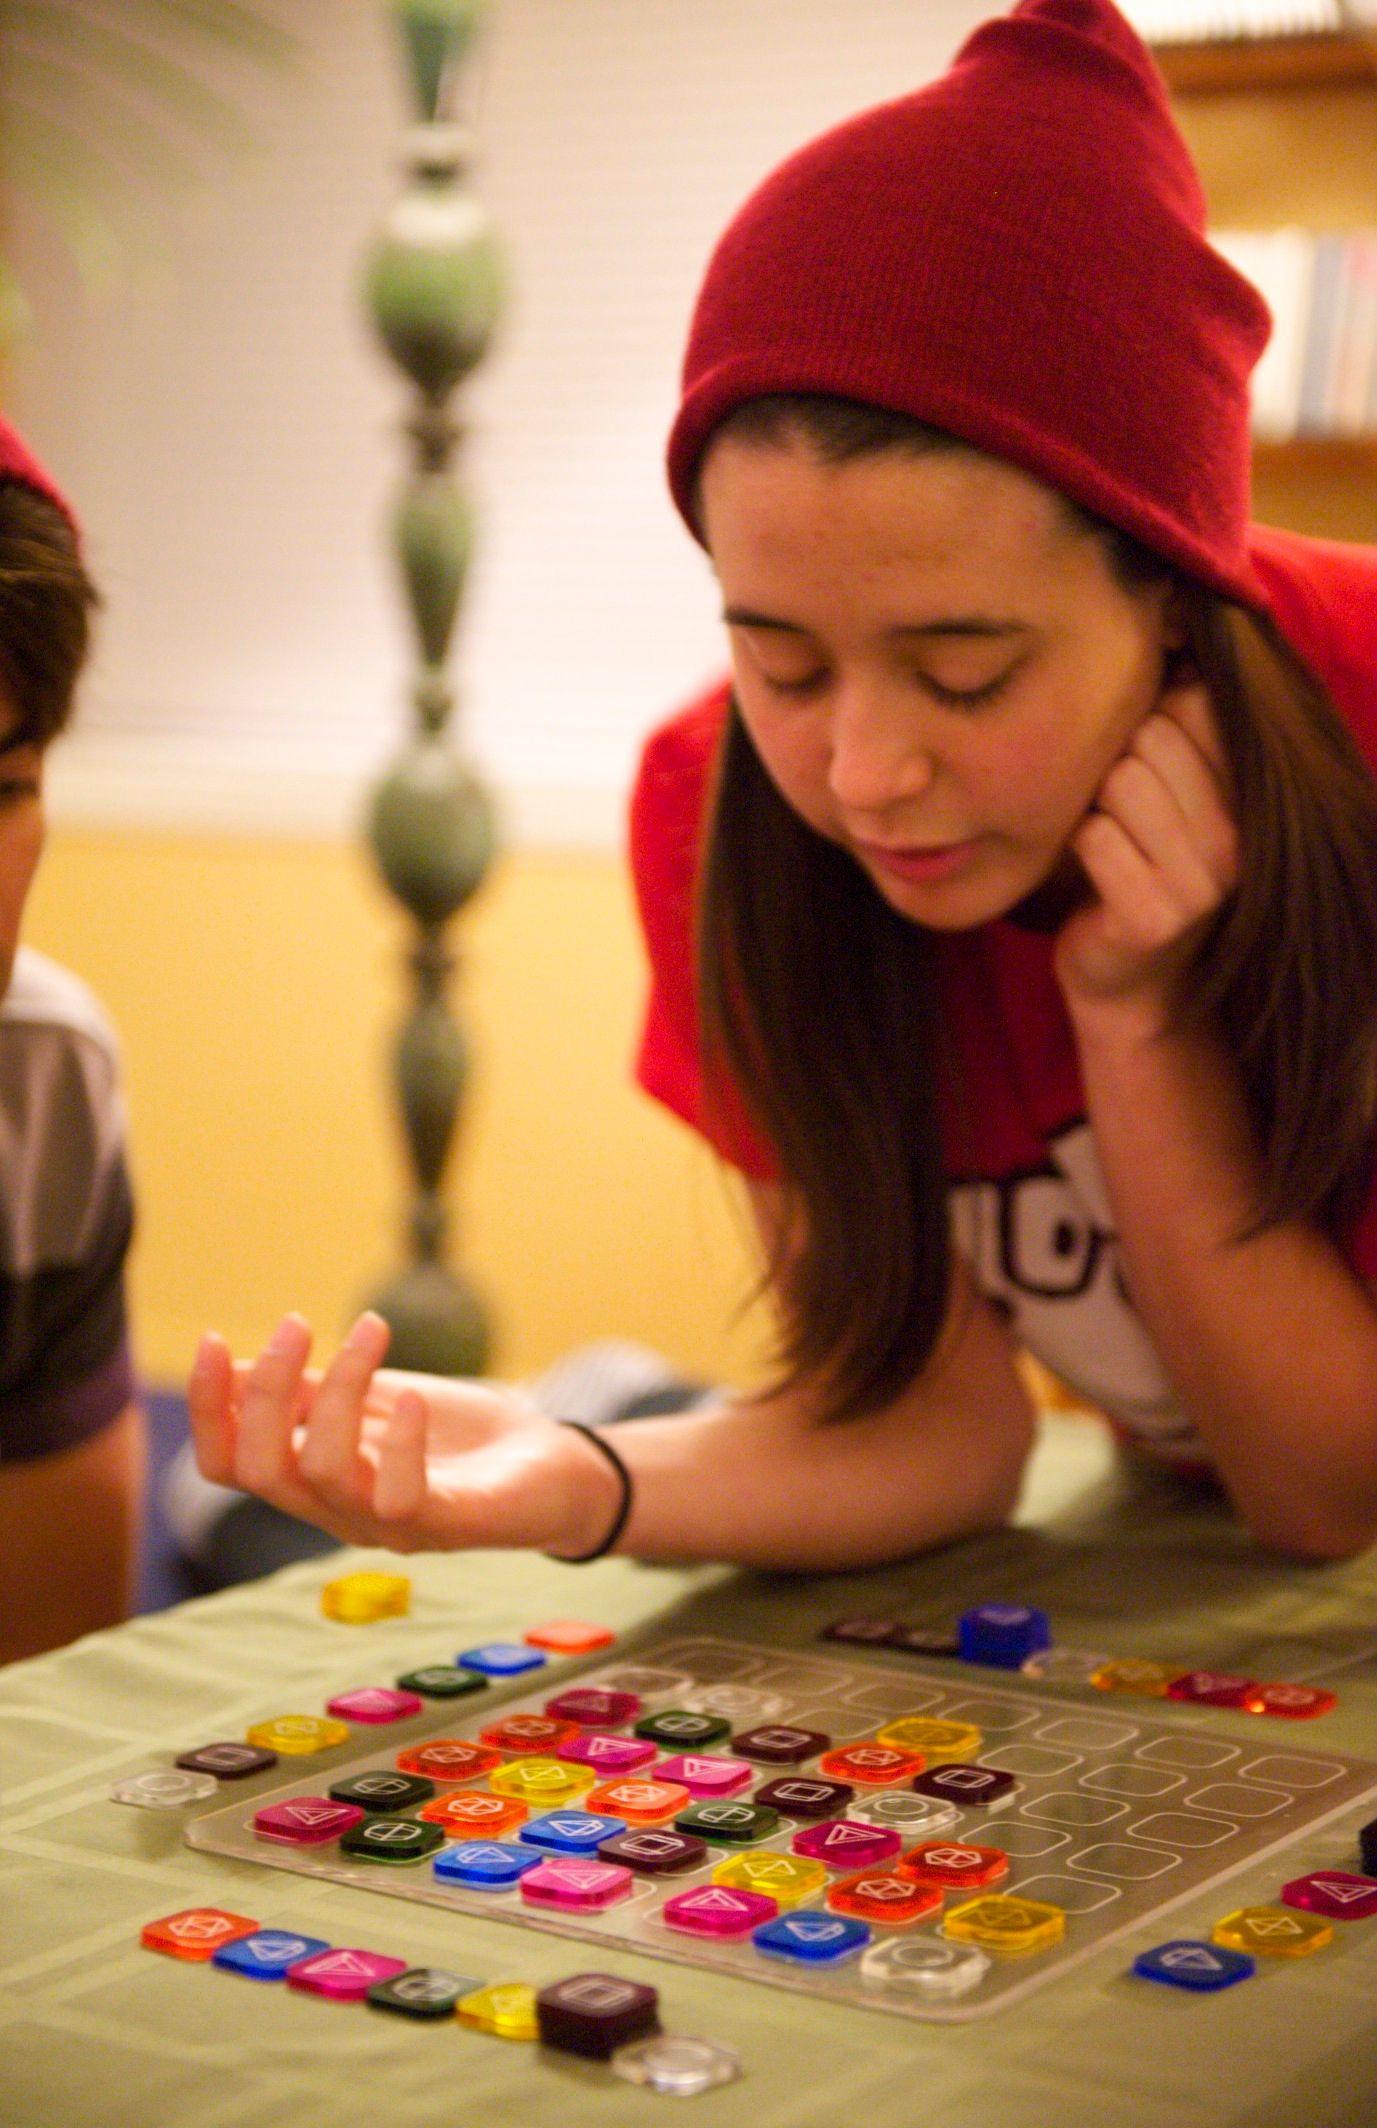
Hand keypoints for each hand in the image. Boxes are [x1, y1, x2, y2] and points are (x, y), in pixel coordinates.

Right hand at [187, 1312, 624, 1556]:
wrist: (551, 1465)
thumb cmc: (455, 1433)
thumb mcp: (372, 1396)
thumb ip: (308, 1391)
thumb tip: (229, 1367)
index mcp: (311, 1479)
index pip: (227, 1463)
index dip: (207, 1408)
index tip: (212, 1338)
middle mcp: (337, 1512)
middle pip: (259, 1470)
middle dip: (265, 1390)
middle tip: (297, 1324)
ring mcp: (389, 1527)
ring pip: (322, 1472)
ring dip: (339, 1388)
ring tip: (371, 1329)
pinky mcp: (448, 1526)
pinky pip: (399, 1499)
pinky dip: (398, 1441)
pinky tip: (413, 1397)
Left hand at [1053, 676, 1238, 1026]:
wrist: (1125, 981)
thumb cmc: (1134, 864)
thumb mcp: (1167, 789)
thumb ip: (1173, 718)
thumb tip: (1163, 614)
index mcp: (1248, 795)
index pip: (1194, 702)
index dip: (1148, 717)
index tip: (1139, 756)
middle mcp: (1238, 837)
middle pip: (1150, 736)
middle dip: (1113, 762)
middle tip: (1116, 811)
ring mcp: (1202, 881)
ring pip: (1118, 781)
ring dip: (1091, 805)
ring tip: (1107, 839)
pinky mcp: (1156, 916)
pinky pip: (1092, 835)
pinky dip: (1076, 846)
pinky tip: (1092, 871)